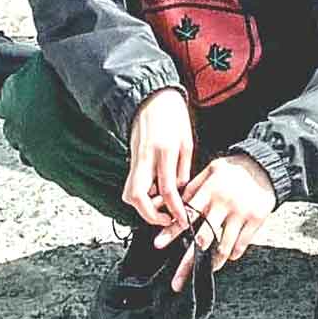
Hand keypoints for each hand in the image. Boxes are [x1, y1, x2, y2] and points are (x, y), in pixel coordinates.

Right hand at [123, 88, 193, 227]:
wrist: (152, 98)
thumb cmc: (174, 117)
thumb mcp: (187, 142)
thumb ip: (183, 169)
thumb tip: (179, 192)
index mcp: (165, 151)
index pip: (167, 189)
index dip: (175, 209)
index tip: (182, 220)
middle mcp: (146, 158)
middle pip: (138, 197)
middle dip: (149, 215)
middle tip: (165, 220)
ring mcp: (136, 159)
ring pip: (130, 193)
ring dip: (144, 206)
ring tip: (161, 207)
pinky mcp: (131, 159)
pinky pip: (132, 184)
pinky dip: (142, 194)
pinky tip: (155, 193)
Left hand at [157, 154, 277, 290]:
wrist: (264, 165)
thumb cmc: (233, 170)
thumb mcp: (210, 171)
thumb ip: (191, 189)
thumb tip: (170, 205)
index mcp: (209, 191)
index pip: (187, 215)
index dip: (172, 231)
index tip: (158, 244)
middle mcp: (224, 204)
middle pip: (203, 238)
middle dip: (188, 262)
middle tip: (177, 281)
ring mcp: (241, 213)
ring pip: (223, 247)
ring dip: (212, 263)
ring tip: (205, 272)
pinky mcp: (256, 220)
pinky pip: (241, 245)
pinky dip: (231, 254)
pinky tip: (226, 256)